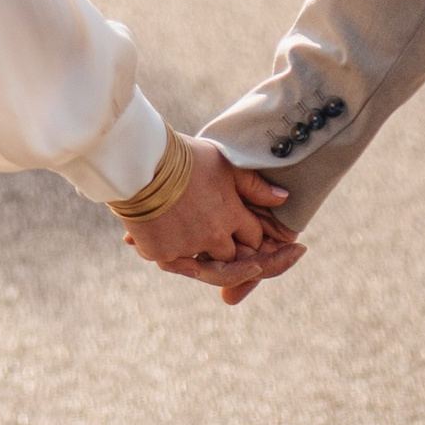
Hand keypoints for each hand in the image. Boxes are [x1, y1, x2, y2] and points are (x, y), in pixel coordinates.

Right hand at [121, 136, 304, 308]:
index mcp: (231, 215)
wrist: (141, 160)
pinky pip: (178, 266)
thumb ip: (254, 185)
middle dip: (237, 253)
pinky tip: (183, 256)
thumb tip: (283, 198)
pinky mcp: (162, 254)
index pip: (253, 237)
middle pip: (233, 256)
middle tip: (240, 254)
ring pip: (208, 267)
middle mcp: (213, 236)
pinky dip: (181, 261)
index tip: (249, 231)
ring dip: (211, 263)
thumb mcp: (225, 164)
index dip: (253, 235)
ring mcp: (187, 248)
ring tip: (206, 257)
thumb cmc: (185, 157)